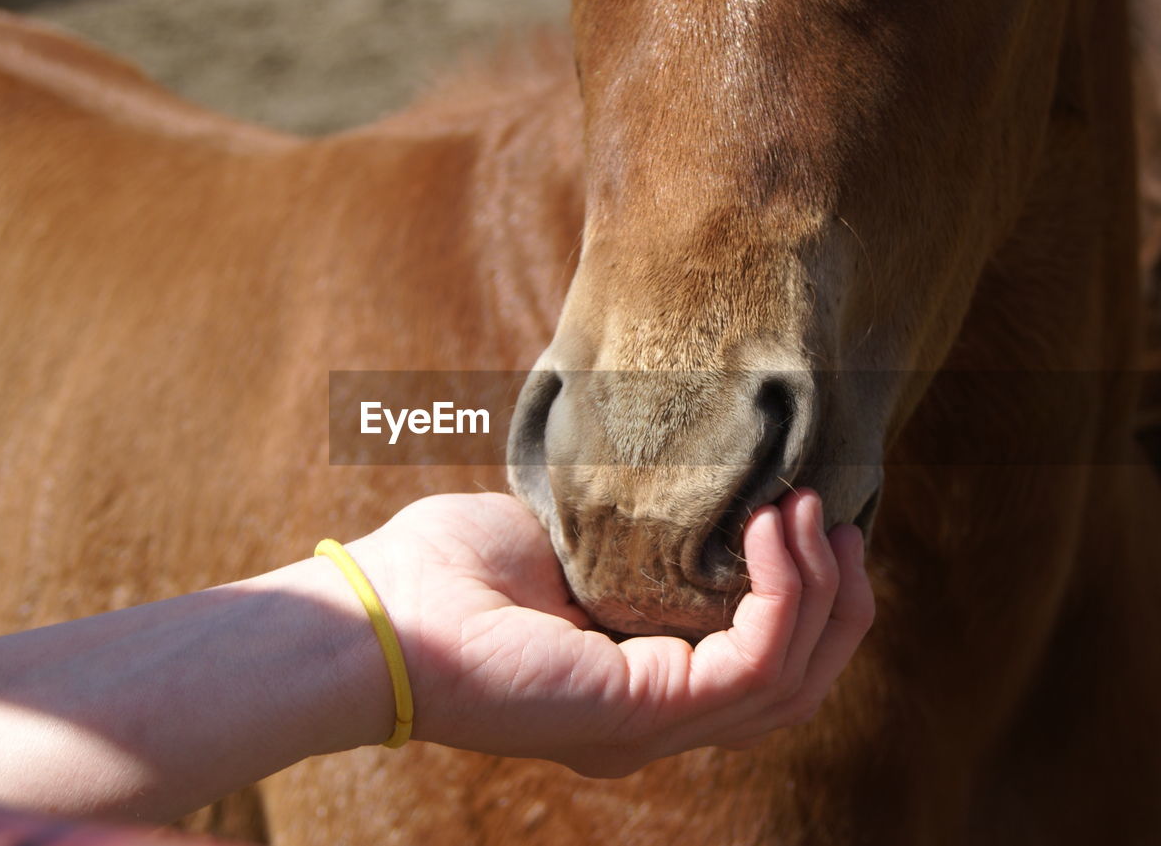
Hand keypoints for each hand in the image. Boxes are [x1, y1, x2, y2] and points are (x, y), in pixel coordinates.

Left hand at [347, 490, 872, 776]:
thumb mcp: (565, 539)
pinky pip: (755, 661)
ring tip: (808, 509)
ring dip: (820, 589)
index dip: (802, 597)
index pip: (754, 661)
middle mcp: (655, 716)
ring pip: (791, 679)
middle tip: (835, 518)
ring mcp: (653, 723)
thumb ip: (635, 535)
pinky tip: (771, 525)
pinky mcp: (644, 709)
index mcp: (636, 680)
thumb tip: (696, 493)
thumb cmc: (448, 568)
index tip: (807, 513)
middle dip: (836, 600)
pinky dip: (782, 593)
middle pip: (794, 683)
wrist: (381, 609)